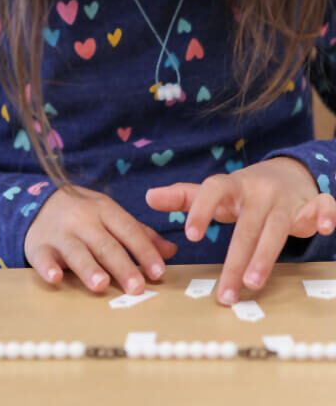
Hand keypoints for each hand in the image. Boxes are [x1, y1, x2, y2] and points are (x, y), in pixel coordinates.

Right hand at [25, 184, 176, 293]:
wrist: (39, 202)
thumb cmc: (84, 214)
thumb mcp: (111, 215)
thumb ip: (140, 234)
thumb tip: (171, 251)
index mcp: (105, 210)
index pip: (128, 230)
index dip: (144, 251)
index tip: (159, 272)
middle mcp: (83, 220)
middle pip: (105, 244)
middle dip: (122, 266)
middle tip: (137, 288)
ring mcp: (60, 233)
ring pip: (76, 251)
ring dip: (89, 268)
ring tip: (101, 284)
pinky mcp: (37, 245)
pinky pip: (42, 257)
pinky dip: (47, 267)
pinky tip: (55, 278)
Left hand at [146, 157, 335, 304]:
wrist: (284, 173)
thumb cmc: (242, 191)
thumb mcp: (214, 192)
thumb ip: (184, 197)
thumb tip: (148, 198)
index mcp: (232, 186)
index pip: (213, 191)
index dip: (201, 210)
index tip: (190, 236)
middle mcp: (258, 191)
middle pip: (246, 225)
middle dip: (235, 259)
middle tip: (224, 293)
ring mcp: (286, 198)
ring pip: (277, 226)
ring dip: (266, 255)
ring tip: (251, 284)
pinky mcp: (311, 204)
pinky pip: (322, 205)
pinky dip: (325, 214)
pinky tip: (323, 228)